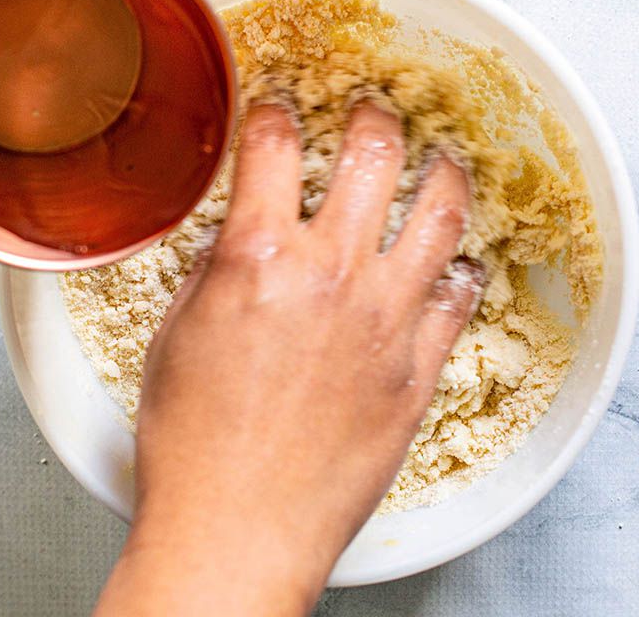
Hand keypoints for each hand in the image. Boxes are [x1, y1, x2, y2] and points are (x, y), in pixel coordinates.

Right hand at [97, 102, 481, 615]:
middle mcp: (332, 273)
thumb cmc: (193, 447)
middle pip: (373, 156)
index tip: (280, 109)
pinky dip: (462, 271)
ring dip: (444, 174)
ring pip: (439, 215)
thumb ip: (217, 274)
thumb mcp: (176, 339)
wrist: (239, 528)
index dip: (275, 114)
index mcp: (260, 258)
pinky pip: (459, 299)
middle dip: (375, 120)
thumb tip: (240, 242)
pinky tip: (460, 262)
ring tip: (445, 162)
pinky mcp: (419, 370)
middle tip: (376, 114)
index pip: (274, 148)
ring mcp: (386, 319)